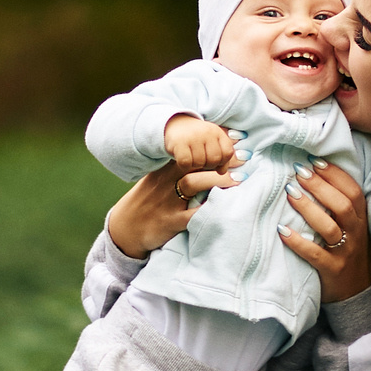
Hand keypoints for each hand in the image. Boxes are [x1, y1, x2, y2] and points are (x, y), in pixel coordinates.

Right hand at [108, 158, 239, 259]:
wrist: (125, 228)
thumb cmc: (148, 202)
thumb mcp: (158, 181)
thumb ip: (179, 170)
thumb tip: (210, 160)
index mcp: (165, 170)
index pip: (191, 153)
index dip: (213, 147)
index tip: (235, 143)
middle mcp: (166, 182)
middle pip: (195, 163)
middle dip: (221, 160)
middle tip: (245, 159)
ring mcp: (168, 201)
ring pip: (194, 184)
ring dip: (218, 180)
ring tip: (240, 180)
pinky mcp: (170, 222)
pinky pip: (192, 215)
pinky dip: (209, 211)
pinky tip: (226, 207)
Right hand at [162, 114, 240, 170]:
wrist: (175, 123)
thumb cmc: (197, 138)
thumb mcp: (212, 142)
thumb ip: (222, 156)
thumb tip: (222, 172)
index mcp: (217, 132)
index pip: (228, 153)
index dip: (222, 161)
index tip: (215, 160)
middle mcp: (206, 132)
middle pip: (214, 160)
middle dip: (208, 165)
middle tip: (201, 160)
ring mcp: (193, 137)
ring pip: (199, 163)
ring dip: (195, 165)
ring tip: (192, 157)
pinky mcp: (179, 143)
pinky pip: (186, 162)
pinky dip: (184, 165)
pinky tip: (184, 159)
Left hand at [278, 160, 370, 303]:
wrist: (357, 292)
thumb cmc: (348, 252)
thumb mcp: (352, 227)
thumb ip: (339, 205)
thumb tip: (313, 174)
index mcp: (361, 219)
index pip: (353, 191)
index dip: (335, 175)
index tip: (315, 161)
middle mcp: (356, 234)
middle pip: (342, 205)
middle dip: (320, 185)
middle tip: (299, 171)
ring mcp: (344, 253)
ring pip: (329, 227)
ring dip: (308, 208)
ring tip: (290, 193)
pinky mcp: (332, 270)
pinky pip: (315, 254)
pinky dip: (298, 242)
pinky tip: (282, 230)